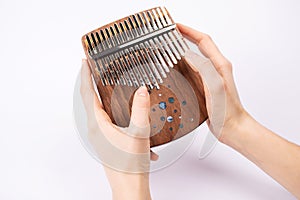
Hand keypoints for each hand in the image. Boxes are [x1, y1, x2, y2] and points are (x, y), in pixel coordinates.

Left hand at [80, 59, 155, 199]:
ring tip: (106, 83)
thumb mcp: (138, 133)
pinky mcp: (107, 139)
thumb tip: (141, 91)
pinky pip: (106, 118)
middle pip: (90, 99)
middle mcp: (96, 129)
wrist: (130, 185)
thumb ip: (140, 109)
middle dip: (91, 81)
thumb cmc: (131, 165)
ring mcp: (101, 135)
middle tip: (94, 68)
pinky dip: (111, 108)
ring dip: (101, 94)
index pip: (87, 93)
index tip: (84, 62)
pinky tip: (123, 109)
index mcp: (98, 124)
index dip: (85, 75)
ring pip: (98, 109)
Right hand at [177, 23, 247, 140]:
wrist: (232, 127)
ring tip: (171, 48)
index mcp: (220, 65)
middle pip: (199, 46)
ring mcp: (210, 78)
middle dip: (185, 37)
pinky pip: (193, 71)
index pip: (204, 40)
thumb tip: (189, 55)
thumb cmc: (228, 111)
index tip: (177, 26)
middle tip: (172, 35)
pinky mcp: (206, 87)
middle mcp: (216, 69)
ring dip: (183, 50)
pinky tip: (176, 70)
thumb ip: (204, 68)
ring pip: (195, 58)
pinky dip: (183, 66)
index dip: (189, 31)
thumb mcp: (215, 86)